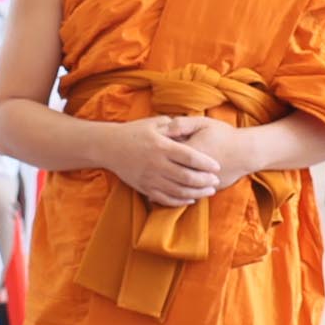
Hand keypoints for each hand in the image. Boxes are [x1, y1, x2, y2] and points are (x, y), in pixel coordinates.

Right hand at [105, 114, 230, 208]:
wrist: (108, 147)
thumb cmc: (134, 132)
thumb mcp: (154, 123)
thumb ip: (174, 125)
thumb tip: (192, 128)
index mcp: (161, 146)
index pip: (189, 156)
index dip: (205, 163)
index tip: (217, 166)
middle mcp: (156, 164)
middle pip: (186, 177)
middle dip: (204, 181)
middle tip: (216, 181)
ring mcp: (150, 178)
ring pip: (178, 191)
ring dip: (196, 193)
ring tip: (208, 192)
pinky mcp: (144, 188)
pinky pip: (164, 199)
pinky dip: (179, 201)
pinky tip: (190, 199)